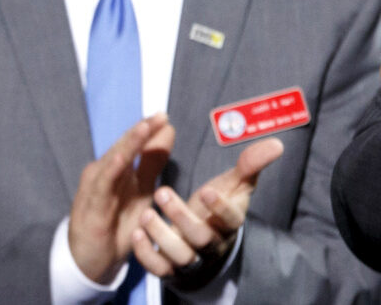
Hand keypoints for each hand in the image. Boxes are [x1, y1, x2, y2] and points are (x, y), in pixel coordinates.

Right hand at [67, 113, 174, 284]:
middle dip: (141, 131)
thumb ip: (151, 163)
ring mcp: (94, 188)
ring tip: (143, 128)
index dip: (148, 130)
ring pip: (112, 161)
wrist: (92, 259)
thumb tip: (166, 131)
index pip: (132, 144)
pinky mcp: (91, 206)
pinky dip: (111, 170)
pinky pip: (101, 186)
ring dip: (128, 144)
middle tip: (159, 116)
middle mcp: (102, 173)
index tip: (165, 116)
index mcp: (115, 169)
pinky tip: (122, 159)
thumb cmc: (115, 224)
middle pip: (122, 147)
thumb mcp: (140, 192)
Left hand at [132, 138, 282, 281]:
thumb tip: (277, 144)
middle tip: (162, 192)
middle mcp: (210, 244)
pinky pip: (160, 269)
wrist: (204, 243)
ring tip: (146, 213)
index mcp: (227, 224)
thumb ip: (250, 166)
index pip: (231, 220)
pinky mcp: (170, 269)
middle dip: (182, 217)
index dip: (221, 208)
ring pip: (180, 256)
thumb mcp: (234, 187)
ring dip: (162, 236)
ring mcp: (190, 258)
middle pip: (201, 238)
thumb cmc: (216, 208)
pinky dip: (147, 255)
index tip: (206, 191)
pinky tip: (136, 234)